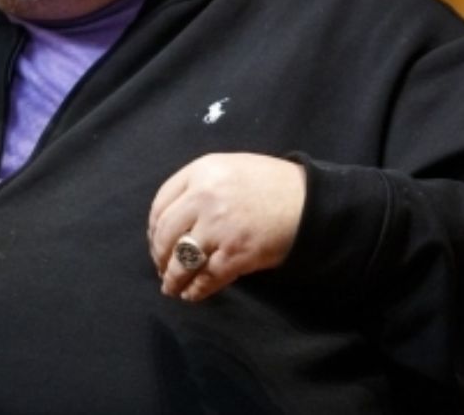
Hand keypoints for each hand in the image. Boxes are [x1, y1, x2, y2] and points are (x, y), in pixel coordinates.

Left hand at [147, 153, 305, 301]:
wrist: (309, 202)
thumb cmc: (271, 184)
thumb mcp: (230, 169)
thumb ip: (200, 186)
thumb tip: (173, 218)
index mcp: (201, 171)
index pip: (161, 203)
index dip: (154, 229)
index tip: (156, 241)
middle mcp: (204, 197)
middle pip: (166, 234)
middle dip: (159, 256)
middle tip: (162, 267)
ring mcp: (219, 226)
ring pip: (182, 260)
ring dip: (173, 278)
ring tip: (171, 287)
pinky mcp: (235, 254)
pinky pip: (206, 277)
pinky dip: (195, 290)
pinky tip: (191, 294)